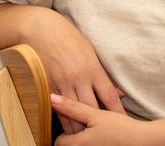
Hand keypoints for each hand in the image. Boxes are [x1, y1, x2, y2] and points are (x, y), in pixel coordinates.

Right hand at [19, 6, 126, 134]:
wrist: (40, 29)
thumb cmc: (67, 37)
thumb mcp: (90, 51)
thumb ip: (103, 74)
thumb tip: (118, 93)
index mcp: (92, 68)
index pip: (109, 95)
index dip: (118, 111)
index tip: (124, 121)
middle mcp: (78, 78)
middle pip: (92, 110)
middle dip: (100, 124)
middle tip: (108, 134)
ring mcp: (61, 84)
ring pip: (73, 115)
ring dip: (81, 128)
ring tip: (89, 139)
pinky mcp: (47, 88)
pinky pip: (57, 111)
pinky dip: (64, 121)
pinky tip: (69, 130)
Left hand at [50, 93, 151, 145]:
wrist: (142, 142)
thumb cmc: (120, 128)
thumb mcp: (96, 114)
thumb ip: (73, 107)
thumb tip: (52, 98)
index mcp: (79, 143)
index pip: (59, 142)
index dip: (65, 131)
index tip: (75, 122)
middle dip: (73, 137)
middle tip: (84, 126)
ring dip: (83, 139)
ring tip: (94, 132)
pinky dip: (94, 142)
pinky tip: (103, 137)